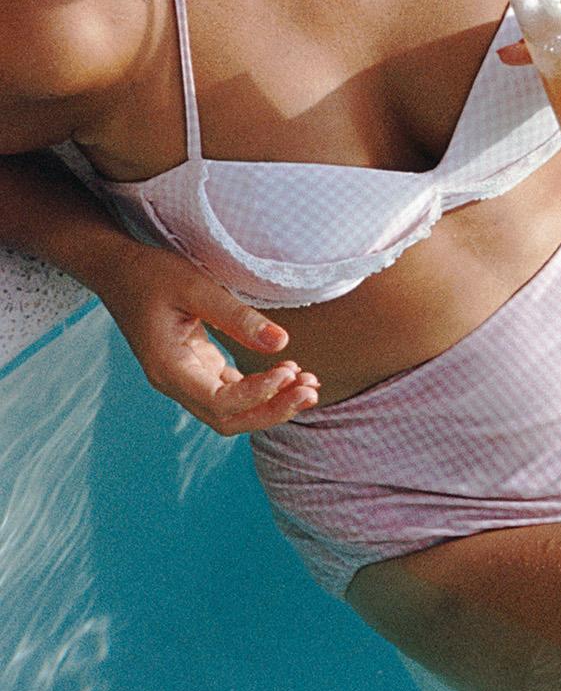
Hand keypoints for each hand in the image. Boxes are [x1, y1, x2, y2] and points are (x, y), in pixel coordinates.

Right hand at [95, 247, 318, 435]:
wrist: (119, 271)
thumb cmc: (151, 274)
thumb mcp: (195, 286)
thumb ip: (237, 317)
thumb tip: (281, 343)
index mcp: (168, 368)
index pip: (220, 403)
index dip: (258, 395)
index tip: (288, 371)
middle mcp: (174, 383)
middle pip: (228, 419)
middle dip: (272, 411)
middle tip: (312, 390)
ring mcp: (184, 380)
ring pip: (231, 412)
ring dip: (271, 404)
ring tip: (309, 385)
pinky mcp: (196, 370)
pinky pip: (231, 393)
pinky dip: (261, 389)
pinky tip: (289, 374)